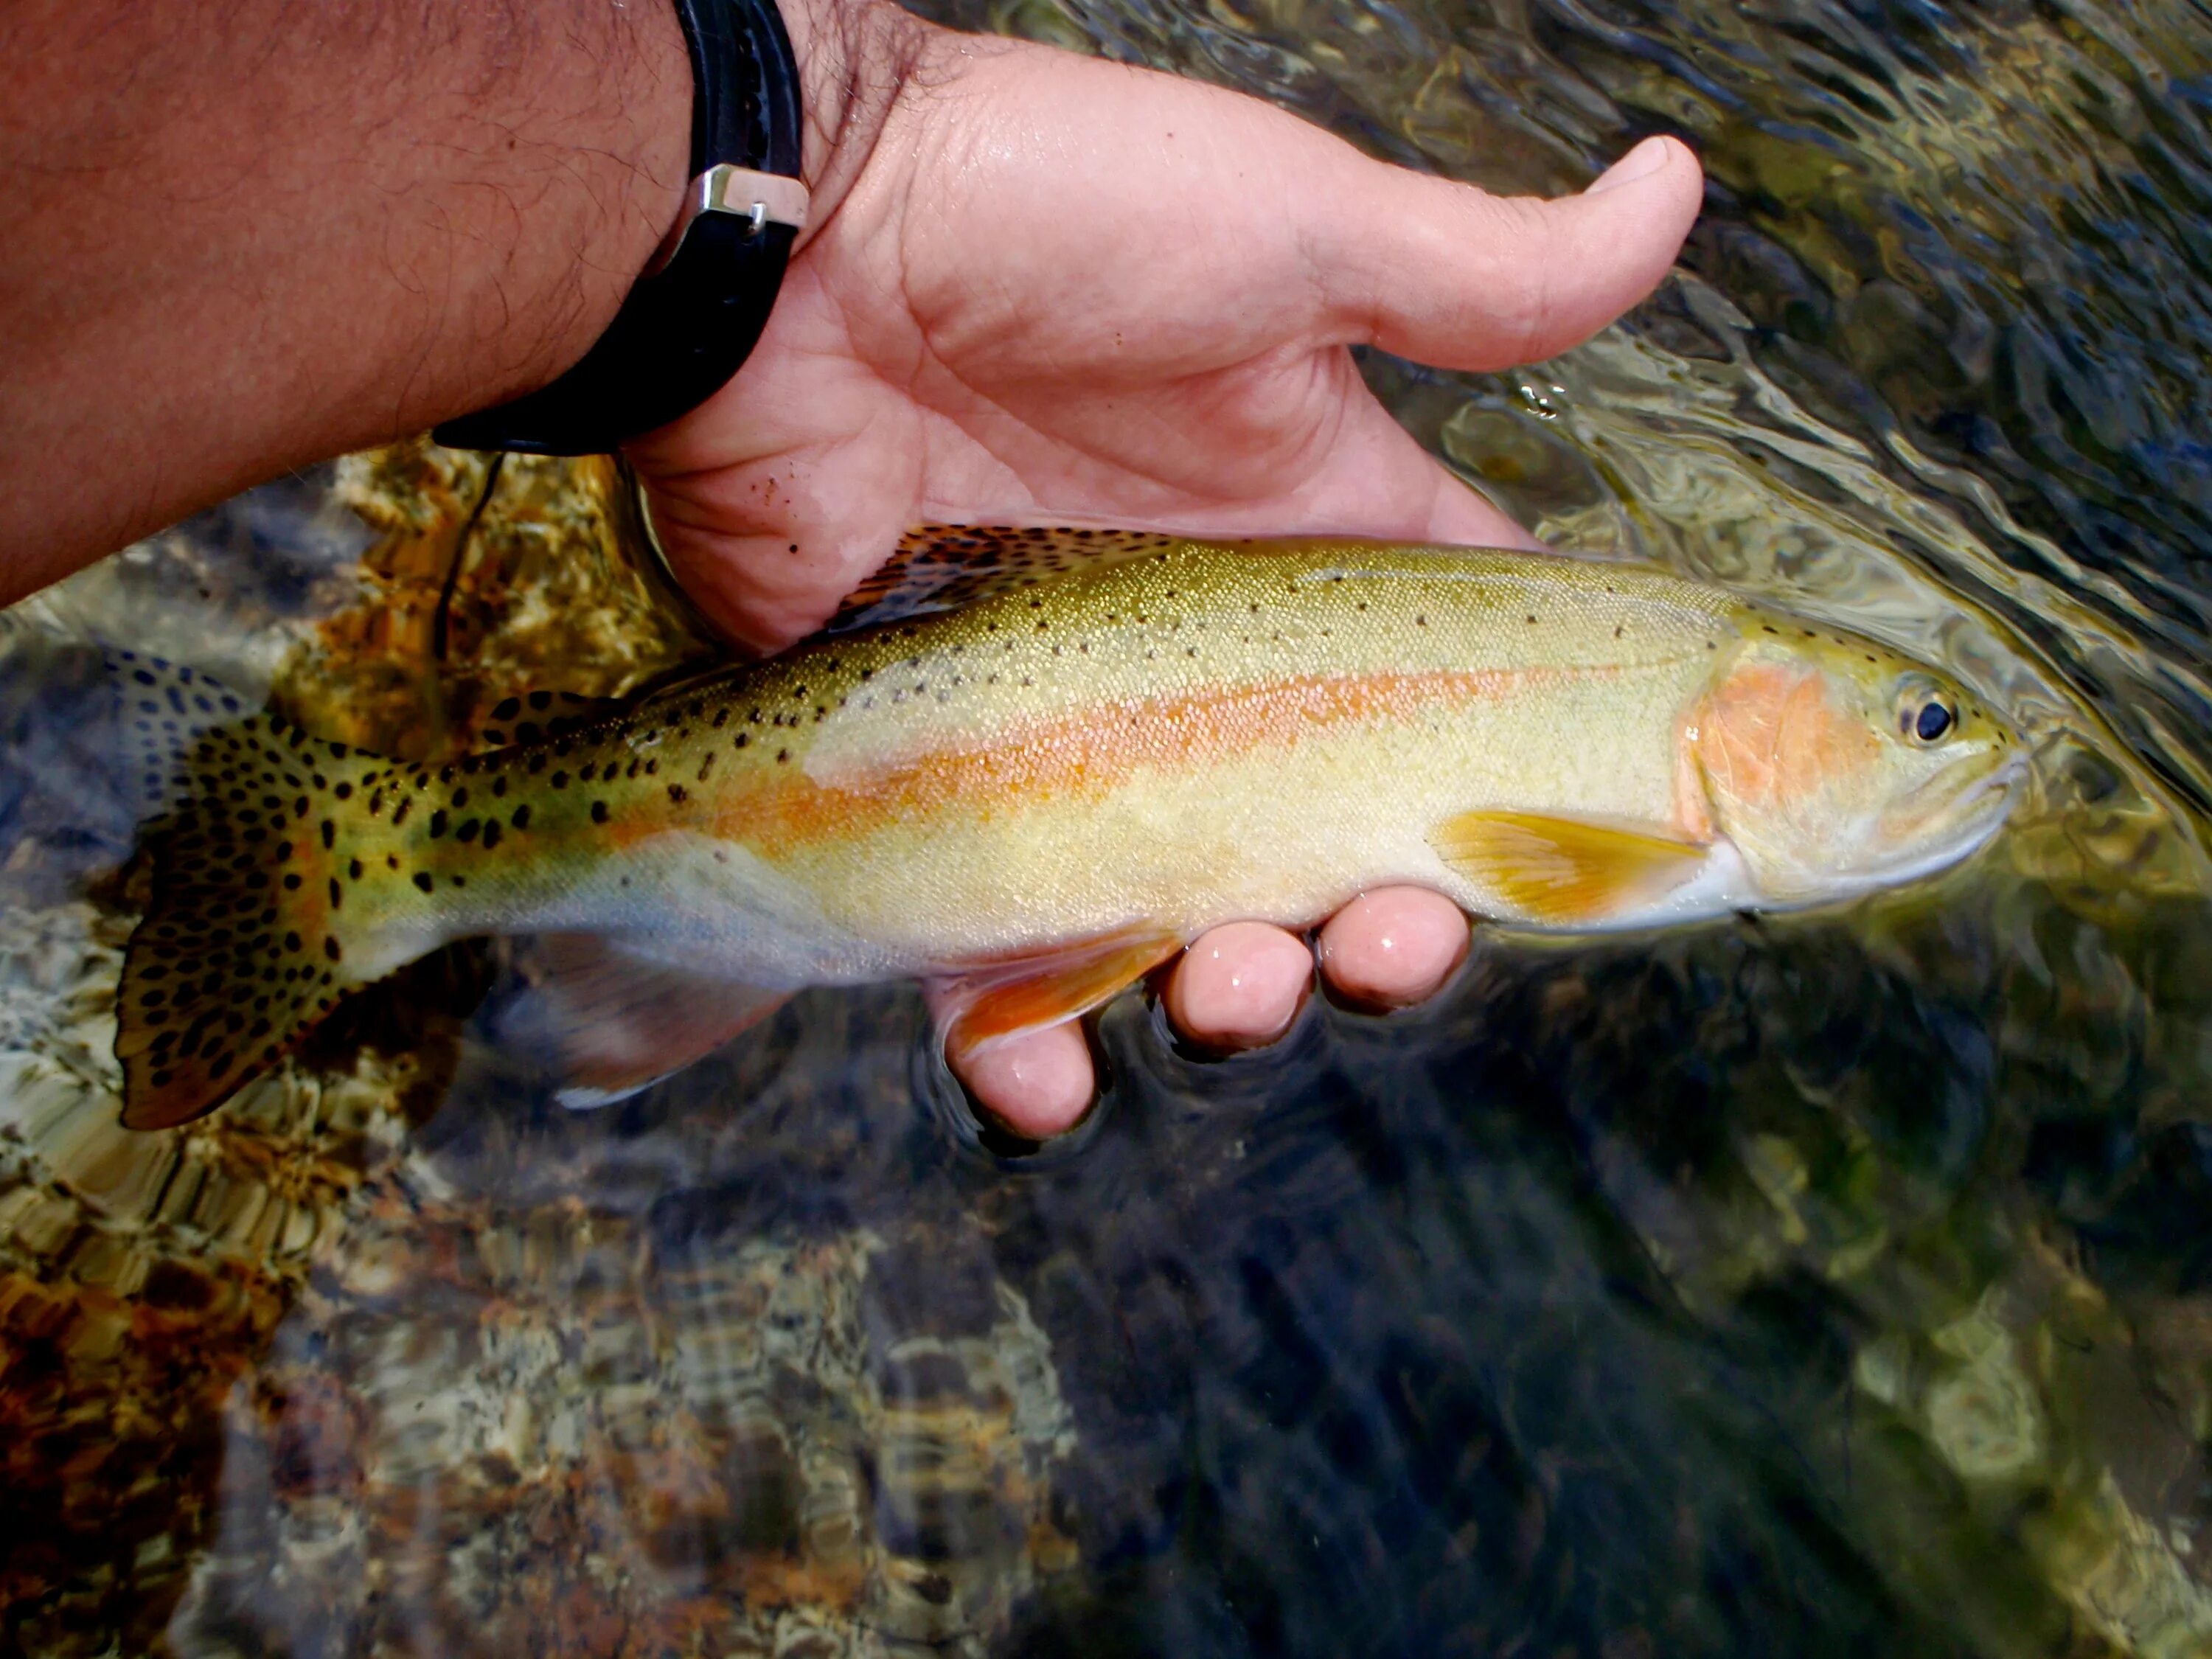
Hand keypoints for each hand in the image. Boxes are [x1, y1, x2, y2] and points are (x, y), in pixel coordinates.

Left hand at [632, 3, 1702, 1135]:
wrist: (790, 246)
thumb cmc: (1052, 216)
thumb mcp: (1296, 234)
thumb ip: (1482, 276)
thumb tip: (1678, 186)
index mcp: (1310, 556)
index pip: (1454, 701)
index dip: (1524, 792)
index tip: (1572, 857)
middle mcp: (1201, 672)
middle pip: (1333, 857)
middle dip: (1385, 931)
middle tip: (1384, 940)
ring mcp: (1070, 745)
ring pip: (1183, 933)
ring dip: (1233, 1000)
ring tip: (1232, 987)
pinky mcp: (936, 793)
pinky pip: (987, 960)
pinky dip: (1019, 1044)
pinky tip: (1037, 1069)